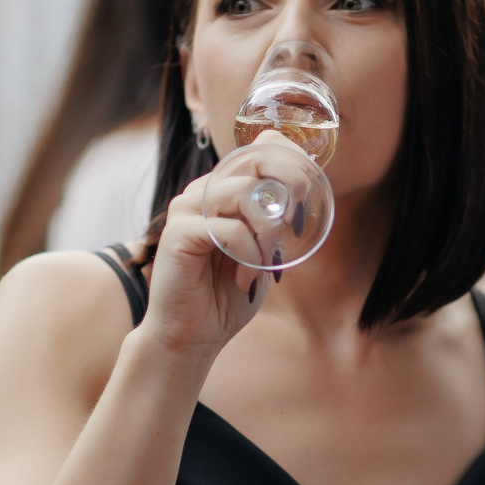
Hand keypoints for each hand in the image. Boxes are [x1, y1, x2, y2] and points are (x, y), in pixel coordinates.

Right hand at [141, 136, 300, 357]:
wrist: (193, 335)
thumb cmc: (228, 295)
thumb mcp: (263, 253)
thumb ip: (275, 223)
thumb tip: (302, 197)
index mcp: (225, 190)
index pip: (261, 148)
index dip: (292, 161)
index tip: (306, 197)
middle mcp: (204, 191)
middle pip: (254, 160)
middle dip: (287, 188)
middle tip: (294, 224)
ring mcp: (187, 208)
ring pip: (242, 193)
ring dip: (266, 230)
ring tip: (266, 262)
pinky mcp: (179, 233)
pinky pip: (228, 230)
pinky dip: (247, 256)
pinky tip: (243, 279)